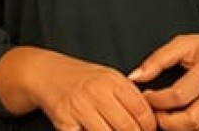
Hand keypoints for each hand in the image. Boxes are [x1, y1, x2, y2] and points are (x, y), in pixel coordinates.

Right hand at [0, 47, 156, 130]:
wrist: (46, 74)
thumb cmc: (82, 79)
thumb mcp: (109, 78)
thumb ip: (130, 96)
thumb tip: (151, 122)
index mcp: (112, 80)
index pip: (142, 111)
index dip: (150, 127)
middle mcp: (96, 92)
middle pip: (129, 128)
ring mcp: (79, 107)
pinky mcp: (65, 121)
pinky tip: (94, 130)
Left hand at [129, 34, 198, 130]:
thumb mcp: (184, 44)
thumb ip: (158, 60)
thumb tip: (135, 77)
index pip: (179, 95)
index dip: (157, 100)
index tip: (145, 95)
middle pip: (190, 120)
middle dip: (165, 120)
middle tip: (151, 111)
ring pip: (197, 130)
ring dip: (174, 127)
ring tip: (160, 114)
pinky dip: (185, 128)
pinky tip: (174, 117)